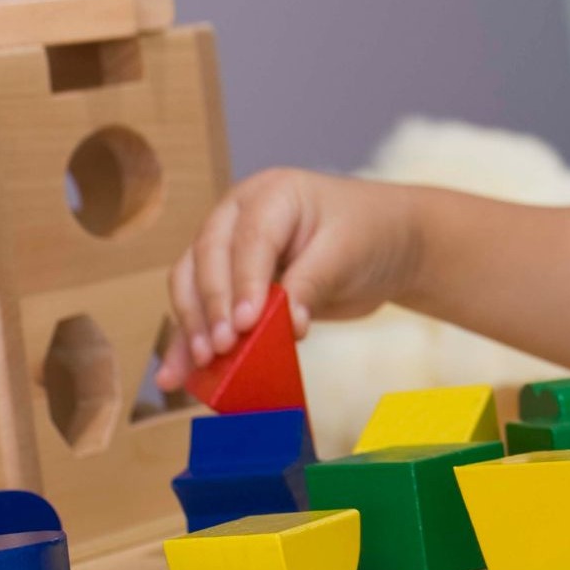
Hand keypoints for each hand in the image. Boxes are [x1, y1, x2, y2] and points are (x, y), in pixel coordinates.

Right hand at [157, 168, 421, 389]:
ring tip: (200, 365)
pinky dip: (189, 341)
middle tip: (221, 349)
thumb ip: (311, 284)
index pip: (248, 239)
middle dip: (210, 307)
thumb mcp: (348, 253)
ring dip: (192, 326)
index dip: (241, 282)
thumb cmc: (372, 234)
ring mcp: (230, 248)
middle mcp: (240, 216)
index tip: (244, 324)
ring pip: (191, 283)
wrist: (390, 244)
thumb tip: (284, 327)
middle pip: (206, 259)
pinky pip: (201, 310)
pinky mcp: (231, 283)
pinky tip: (179, 375)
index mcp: (273, 194)